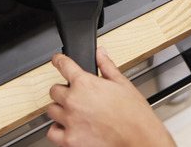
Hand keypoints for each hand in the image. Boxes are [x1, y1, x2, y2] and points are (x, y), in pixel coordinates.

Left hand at [47, 47, 176, 146]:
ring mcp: (70, 121)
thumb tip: (100, 53)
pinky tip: (67, 127)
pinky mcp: (69, 140)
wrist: (139, 138)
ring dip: (60, 109)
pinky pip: (52, 132)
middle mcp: (73, 100)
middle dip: (63, 90)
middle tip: (74, 94)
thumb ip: (107, 66)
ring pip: (51, 110)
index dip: (59, 60)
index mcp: (85, 83)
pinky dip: (58, 129)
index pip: (63, 65)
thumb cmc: (134, 114)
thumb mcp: (122, 83)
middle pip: (54, 90)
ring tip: (72, 111)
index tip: (57, 60)